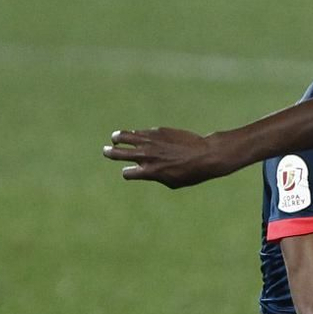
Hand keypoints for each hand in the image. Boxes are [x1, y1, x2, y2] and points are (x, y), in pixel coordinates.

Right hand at [103, 128, 228, 187]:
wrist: (206, 155)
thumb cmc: (191, 173)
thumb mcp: (172, 182)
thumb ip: (156, 176)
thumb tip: (146, 171)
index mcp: (148, 171)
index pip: (126, 173)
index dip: (128, 174)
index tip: (131, 173)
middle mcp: (146, 156)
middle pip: (117, 153)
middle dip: (109, 152)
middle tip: (106, 151)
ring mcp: (150, 142)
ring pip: (124, 136)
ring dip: (117, 138)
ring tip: (115, 139)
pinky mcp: (157, 131)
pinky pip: (140, 132)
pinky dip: (135, 134)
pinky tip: (135, 135)